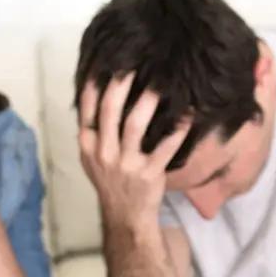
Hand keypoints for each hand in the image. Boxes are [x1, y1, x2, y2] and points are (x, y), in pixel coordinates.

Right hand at [77, 72, 189, 224]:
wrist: (125, 216)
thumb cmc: (111, 181)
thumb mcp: (92, 158)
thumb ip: (93, 130)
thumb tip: (97, 94)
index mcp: (89, 145)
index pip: (87, 108)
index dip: (93, 83)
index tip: (104, 61)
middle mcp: (104, 152)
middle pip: (110, 110)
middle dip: (120, 83)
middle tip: (133, 63)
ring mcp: (127, 164)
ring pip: (135, 125)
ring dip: (148, 100)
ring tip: (161, 82)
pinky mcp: (149, 173)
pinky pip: (165, 147)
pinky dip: (177, 130)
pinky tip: (188, 114)